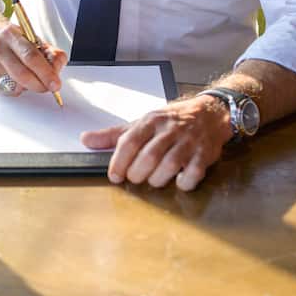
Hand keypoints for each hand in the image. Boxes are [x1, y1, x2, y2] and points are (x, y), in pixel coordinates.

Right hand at [0, 22, 67, 96]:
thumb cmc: (11, 39)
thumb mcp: (32, 38)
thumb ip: (50, 53)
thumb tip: (56, 71)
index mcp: (10, 35)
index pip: (31, 56)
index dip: (45, 73)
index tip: (55, 84)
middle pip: (22, 74)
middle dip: (39, 85)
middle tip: (48, 87)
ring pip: (15, 86)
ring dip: (27, 87)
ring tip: (26, 75)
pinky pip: (6, 91)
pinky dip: (15, 89)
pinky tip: (12, 77)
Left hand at [80, 95, 234, 190]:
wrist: (210, 113)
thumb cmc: (171, 121)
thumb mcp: (141, 123)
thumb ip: (114, 135)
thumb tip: (85, 140)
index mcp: (151, 121)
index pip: (130, 141)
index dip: (119, 161)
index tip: (114, 176)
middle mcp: (170, 130)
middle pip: (149, 156)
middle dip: (137, 173)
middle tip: (134, 178)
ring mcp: (189, 142)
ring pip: (169, 165)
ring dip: (157, 179)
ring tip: (153, 180)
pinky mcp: (205, 154)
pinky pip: (193, 173)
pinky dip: (183, 182)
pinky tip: (178, 181)